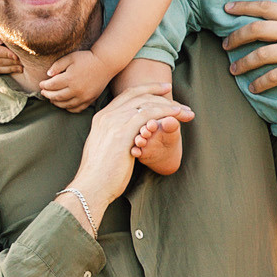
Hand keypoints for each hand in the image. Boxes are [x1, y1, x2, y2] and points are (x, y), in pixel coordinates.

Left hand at [35, 49, 110, 112]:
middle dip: (47, 95)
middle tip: (43, 92)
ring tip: (51, 98)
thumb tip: (47, 75)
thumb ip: (57, 66)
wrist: (106, 63)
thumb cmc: (87, 58)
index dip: (44, 85)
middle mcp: (76, 89)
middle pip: (56, 96)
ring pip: (65, 104)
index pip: (51, 85)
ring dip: (56, 102)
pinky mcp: (90, 100)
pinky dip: (68, 108)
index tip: (41, 84)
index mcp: (70, 78)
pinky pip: (76, 109)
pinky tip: (63, 104)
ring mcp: (84, 96)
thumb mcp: (70, 57)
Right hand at [68, 84, 193, 219]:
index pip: (127, 94)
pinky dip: (165, 112)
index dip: (147, 89)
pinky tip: (177, 115)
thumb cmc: (99, 175)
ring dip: (169, 106)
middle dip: (162, 95)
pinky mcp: (123, 133)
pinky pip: (148, 115)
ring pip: (146, 103)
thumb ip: (113, 137)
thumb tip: (125, 138)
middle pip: (138, 95)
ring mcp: (113, 123)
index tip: (164, 89)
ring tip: (185, 112)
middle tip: (181, 103)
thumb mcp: (104, 149)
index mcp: (101, 117)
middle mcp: (106, 116)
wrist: (91, 187)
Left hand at [220, 0, 276, 136]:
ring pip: (260, 54)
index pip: (265, 6)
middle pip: (256, 29)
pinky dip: (259, 83)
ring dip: (242, 63)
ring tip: (234, 70)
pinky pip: (273, 77)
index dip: (243, 6)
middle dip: (235, 37)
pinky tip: (253, 88)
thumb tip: (275, 17)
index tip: (227, 9)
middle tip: (224, 45)